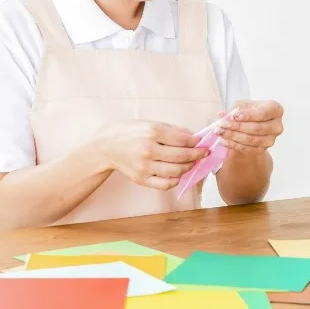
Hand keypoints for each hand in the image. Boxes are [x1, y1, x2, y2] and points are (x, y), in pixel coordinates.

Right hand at [92, 121, 207, 189]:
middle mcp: (149, 149)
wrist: (106, 146)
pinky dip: (175, 181)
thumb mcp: (151, 123)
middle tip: (203, 154)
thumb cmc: (131, 132)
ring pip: (175, 172)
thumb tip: (193, 137)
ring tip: (192, 163)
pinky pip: (164, 184)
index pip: (183, 140)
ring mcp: (144, 166)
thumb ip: (173, 130)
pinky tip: (178, 174)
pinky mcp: (141, 179)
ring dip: (188, 168)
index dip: (196, 143)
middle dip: (197, 155)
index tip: (202, 143)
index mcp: (153, 132)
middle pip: (181, 157)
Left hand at [214, 100, 283, 155]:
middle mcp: (277, 126)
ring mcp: (271, 140)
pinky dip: (233, 145)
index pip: (263, 113)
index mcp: (275, 109)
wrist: (251, 123)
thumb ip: (234, 109)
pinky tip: (223, 140)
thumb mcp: (242, 104)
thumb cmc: (249, 110)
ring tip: (219, 132)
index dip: (248, 115)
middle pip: (257, 128)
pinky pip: (247, 149)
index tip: (234, 116)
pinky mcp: (263, 150)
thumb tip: (222, 115)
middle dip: (237, 127)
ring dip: (233, 136)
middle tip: (221, 125)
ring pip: (251, 140)